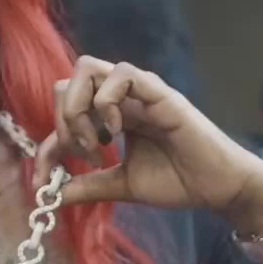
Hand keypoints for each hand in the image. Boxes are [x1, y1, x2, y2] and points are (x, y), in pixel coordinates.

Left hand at [35, 55, 262, 224]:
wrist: (217, 189)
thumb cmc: (178, 182)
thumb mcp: (121, 185)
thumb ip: (87, 185)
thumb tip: (49, 196)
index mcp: (111, 114)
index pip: (63, 112)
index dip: (47, 146)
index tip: (45, 180)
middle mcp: (122, 96)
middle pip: (68, 81)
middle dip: (62, 120)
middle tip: (83, 154)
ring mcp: (140, 91)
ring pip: (87, 67)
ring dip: (80, 107)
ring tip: (97, 142)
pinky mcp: (160, 93)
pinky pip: (124, 73)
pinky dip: (108, 101)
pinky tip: (118, 132)